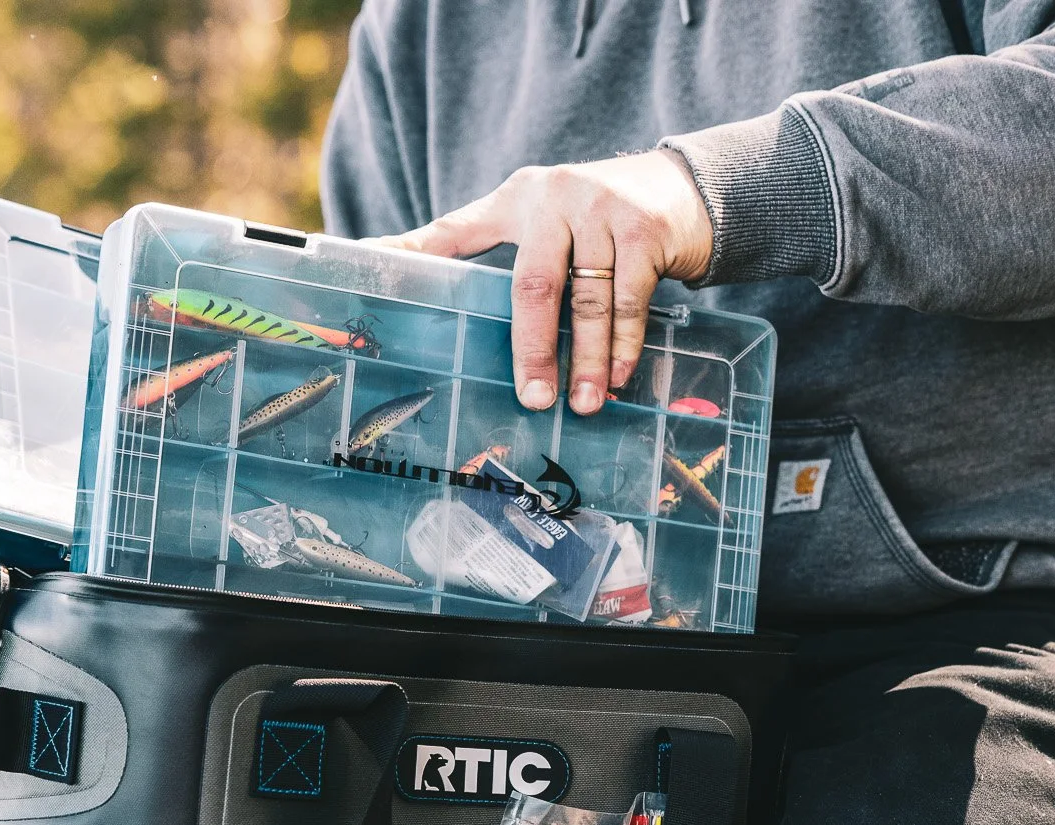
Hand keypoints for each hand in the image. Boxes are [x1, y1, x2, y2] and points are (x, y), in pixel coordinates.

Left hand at [372, 151, 713, 414]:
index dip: (412, 253)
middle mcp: (555, 198)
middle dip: (532, 349)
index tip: (371, 272)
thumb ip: (480, 244)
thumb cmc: (596, 215)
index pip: (455, 232)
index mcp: (517, 199)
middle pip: (532, 286)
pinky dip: (624, 344)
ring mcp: (603, 212)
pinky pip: (630, 301)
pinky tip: (619, 376)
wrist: (683, 190)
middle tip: (533, 399)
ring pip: (588, 303)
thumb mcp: (535, 215)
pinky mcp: (645, 230)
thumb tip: (405, 272)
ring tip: (585, 404)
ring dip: (588, 361)